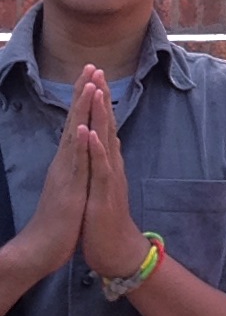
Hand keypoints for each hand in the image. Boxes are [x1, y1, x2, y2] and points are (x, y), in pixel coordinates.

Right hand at [15, 68, 93, 276]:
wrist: (41, 249)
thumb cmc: (59, 221)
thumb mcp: (72, 187)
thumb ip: (76, 168)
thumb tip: (81, 151)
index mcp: (69, 160)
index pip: (78, 122)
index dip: (86, 99)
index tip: (93, 75)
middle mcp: (65, 161)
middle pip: (75, 120)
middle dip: (84, 93)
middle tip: (92, 66)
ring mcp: (66, 172)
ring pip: (75, 134)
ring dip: (82, 109)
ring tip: (89, 84)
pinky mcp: (68, 187)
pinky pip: (74, 161)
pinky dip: (78, 142)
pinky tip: (81, 125)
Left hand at [80, 69, 147, 277]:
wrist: (117, 250)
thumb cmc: (106, 219)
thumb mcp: (102, 185)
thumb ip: (106, 161)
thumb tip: (109, 140)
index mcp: (107, 161)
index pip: (103, 125)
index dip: (98, 101)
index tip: (93, 76)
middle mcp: (111, 164)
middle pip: (107, 125)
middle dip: (102, 98)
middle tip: (99, 71)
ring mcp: (109, 178)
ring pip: (106, 141)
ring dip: (102, 116)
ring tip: (98, 92)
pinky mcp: (105, 194)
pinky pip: (101, 168)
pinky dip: (97, 150)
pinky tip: (93, 135)